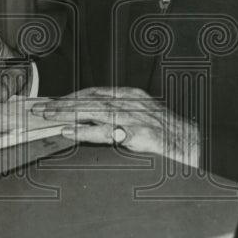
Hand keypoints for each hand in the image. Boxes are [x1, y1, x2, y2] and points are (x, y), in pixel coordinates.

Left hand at [31, 87, 200, 167]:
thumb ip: (120, 117)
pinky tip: (69, 131)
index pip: (95, 92)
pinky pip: (107, 131)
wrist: (196, 145)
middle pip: (90, 99)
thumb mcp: (143, 118)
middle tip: (40, 106)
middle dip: (63, 102)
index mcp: (132, 96)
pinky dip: (85, 130)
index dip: (71, 95)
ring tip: (48, 115)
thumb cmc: (170, 135)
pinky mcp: (139, 134)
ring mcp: (136, 117)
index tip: (52, 100)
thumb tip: (91, 123)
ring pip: (94, 111)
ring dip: (68, 112)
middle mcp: (132, 102)